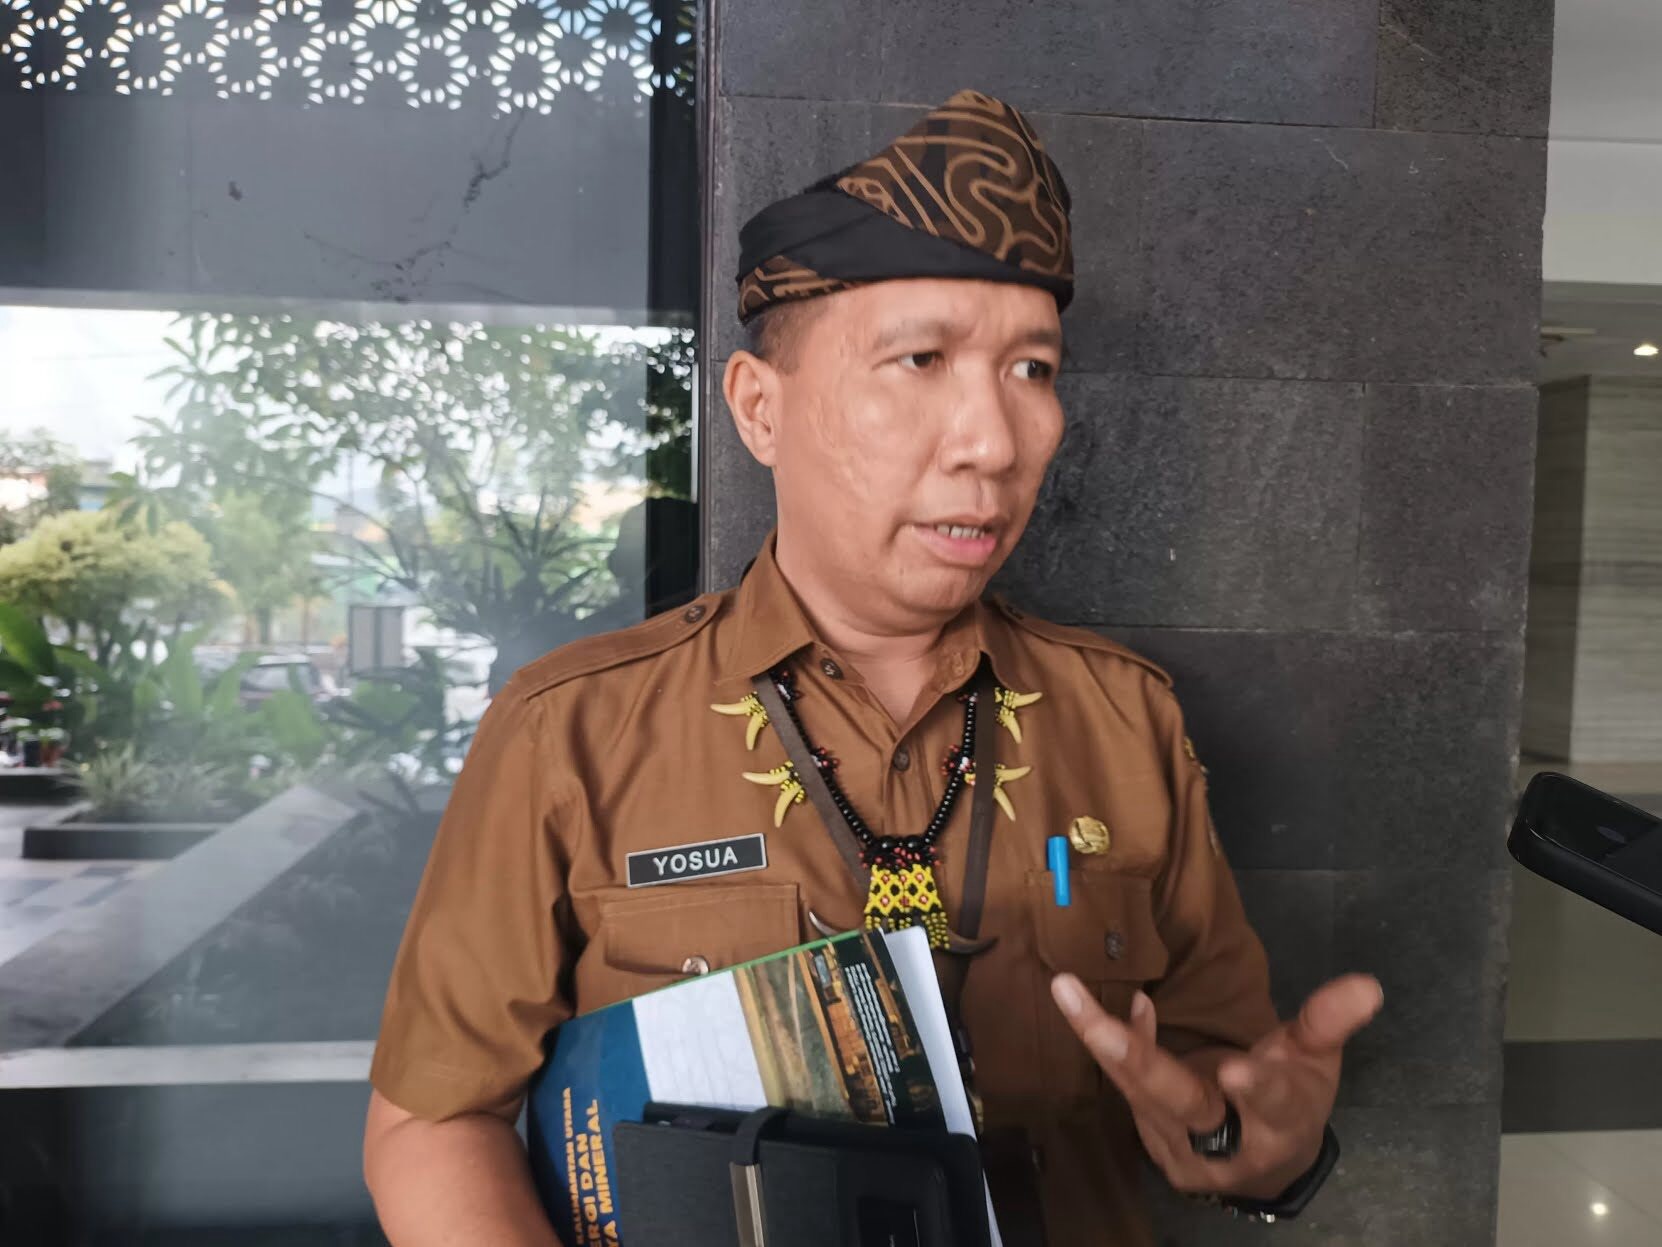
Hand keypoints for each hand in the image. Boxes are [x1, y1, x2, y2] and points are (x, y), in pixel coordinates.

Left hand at [1050, 973, 1381, 1200]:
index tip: (1238, 1071)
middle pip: (1182, 1103)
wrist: (1264, 1164)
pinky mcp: (1152, 1140)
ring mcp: (1182, 1148)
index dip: (1259, 1089)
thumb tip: (1367, 985)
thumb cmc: (1293, 1101)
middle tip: (1100, 1026)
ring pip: (1139, 1092)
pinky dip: (1116, 1047)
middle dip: (1138, 1059)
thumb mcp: (1318, 1062)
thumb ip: (1329, 1022)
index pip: (1272, 1105)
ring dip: (1104, 1042)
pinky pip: (1127, 1089)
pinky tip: (1106, 1012)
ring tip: (1068, 992)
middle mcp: (1226, 1144)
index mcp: (1279, 1124)